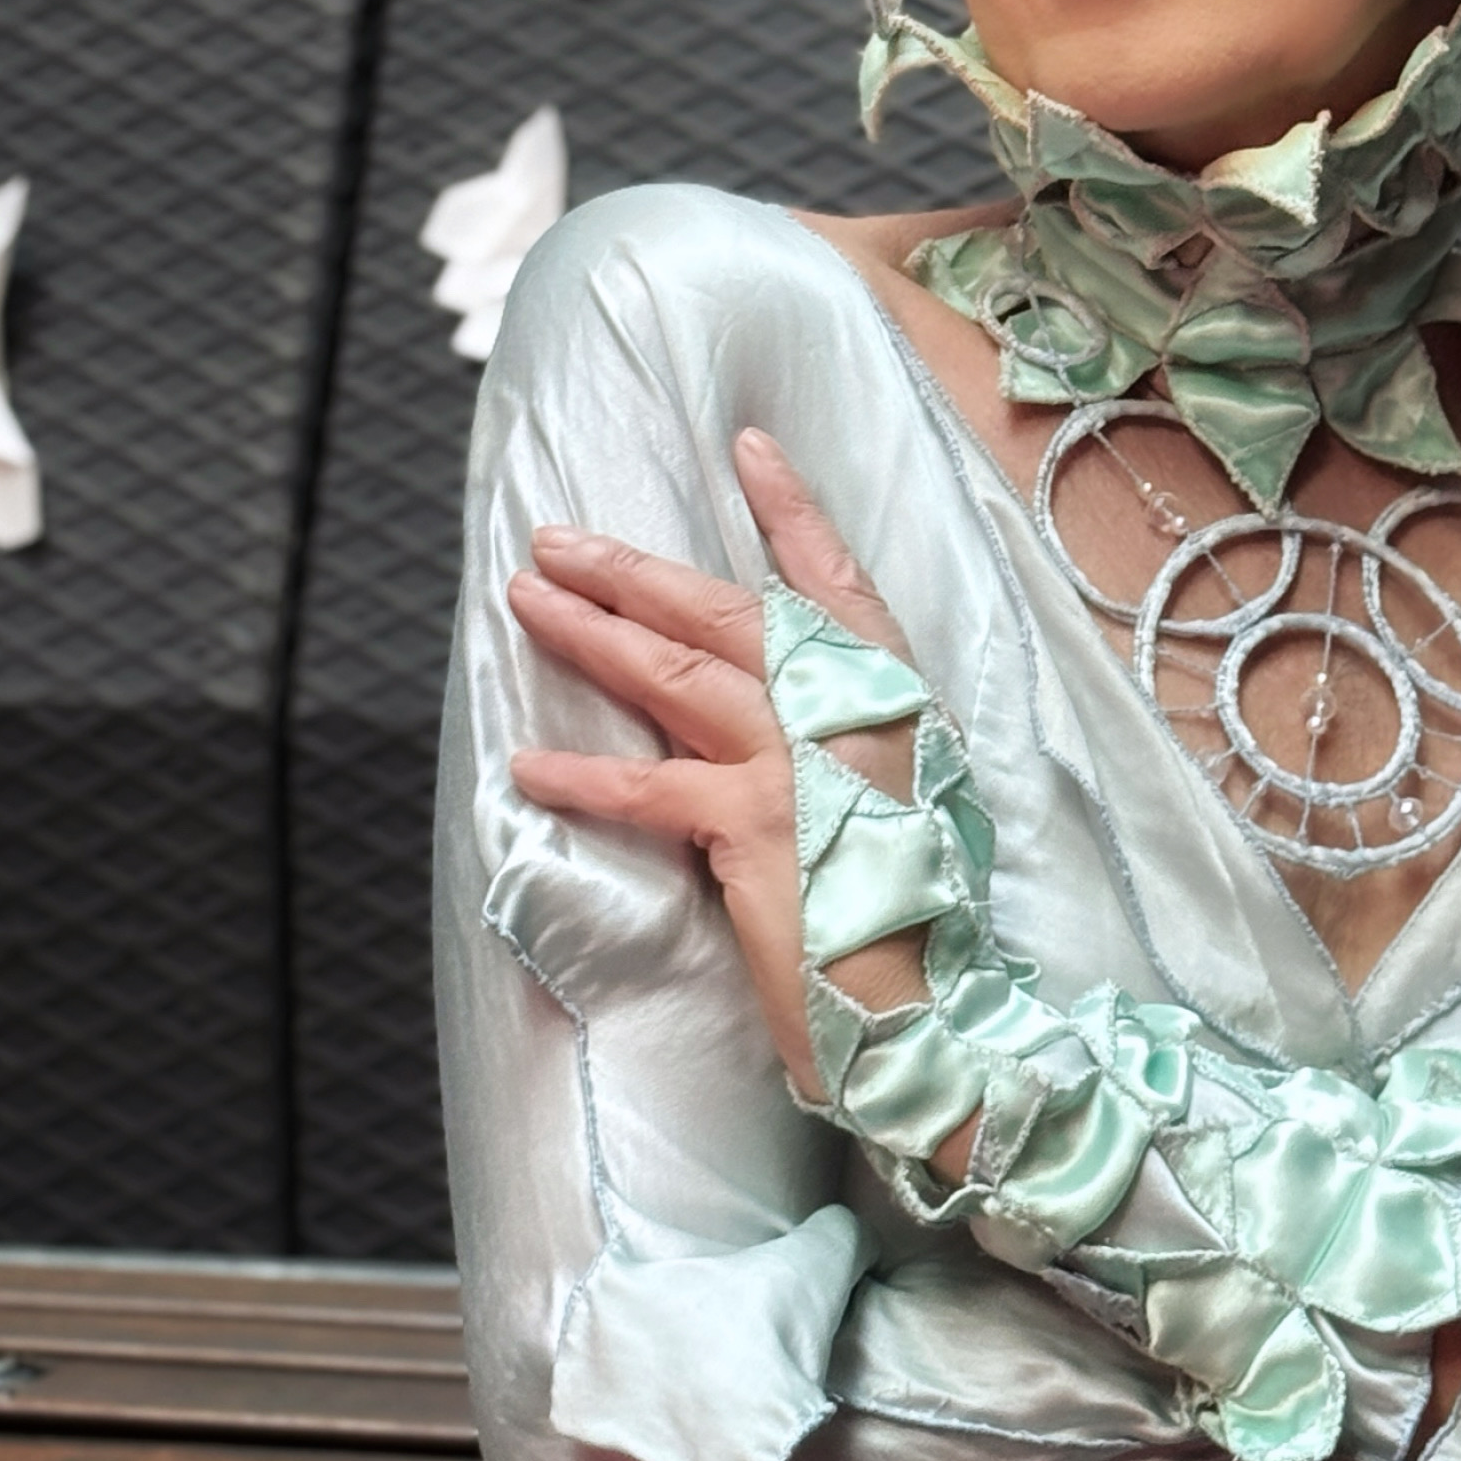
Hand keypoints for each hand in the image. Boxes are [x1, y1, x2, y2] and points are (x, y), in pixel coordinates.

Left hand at [504, 430, 926, 1096]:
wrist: (933, 1011)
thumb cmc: (916, 918)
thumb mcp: (904, 800)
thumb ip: (850, 741)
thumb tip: (780, 707)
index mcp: (893, 701)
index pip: (839, 584)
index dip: (795, 514)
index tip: (751, 449)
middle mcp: (849, 714)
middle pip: (726, 614)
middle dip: (635, 570)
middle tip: (561, 540)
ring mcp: (800, 765)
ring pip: (676, 674)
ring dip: (592, 632)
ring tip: (527, 600)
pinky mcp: (753, 829)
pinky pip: (648, 789)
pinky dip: (582, 776)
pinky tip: (528, 765)